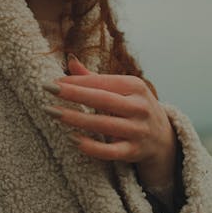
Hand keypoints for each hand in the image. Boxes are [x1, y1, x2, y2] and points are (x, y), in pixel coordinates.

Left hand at [43, 56, 175, 183]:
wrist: (163, 138)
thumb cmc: (133, 107)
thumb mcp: (122, 90)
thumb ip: (95, 78)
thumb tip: (70, 60)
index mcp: (135, 86)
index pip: (102, 81)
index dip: (77, 81)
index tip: (54, 81)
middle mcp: (139, 107)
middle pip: (102, 99)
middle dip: (73, 94)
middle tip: (48, 89)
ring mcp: (138, 130)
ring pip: (104, 124)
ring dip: (76, 119)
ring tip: (53, 113)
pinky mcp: (134, 151)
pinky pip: (110, 151)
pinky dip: (91, 146)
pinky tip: (72, 139)